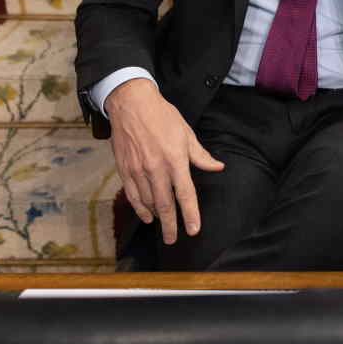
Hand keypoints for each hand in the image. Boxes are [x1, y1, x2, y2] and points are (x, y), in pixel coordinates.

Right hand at [106, 77, 223, 244]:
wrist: (132, 104)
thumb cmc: (162, 116)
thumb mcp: (187, 133)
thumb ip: (201, 155)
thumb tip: (217, 167)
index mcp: (176, 159)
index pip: (186, 194)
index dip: (191, 214)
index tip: (194, 230)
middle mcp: (157, 168)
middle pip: (165, 204)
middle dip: (171, 225)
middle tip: (174, 239)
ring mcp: (138, 170)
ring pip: (149, 202)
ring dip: (157, 217)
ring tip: (163, 226)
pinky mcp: (125, 170)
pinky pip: (133, 195)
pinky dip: (140, 208)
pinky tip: (147, 216)